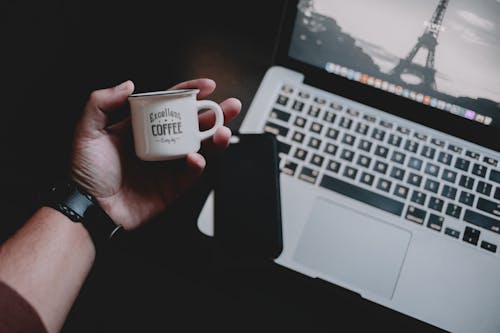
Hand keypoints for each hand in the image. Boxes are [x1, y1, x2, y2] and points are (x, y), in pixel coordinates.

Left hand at [71, 79, 240, 229]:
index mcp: (142, 128)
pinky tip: (196, 158)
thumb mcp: (87, 131)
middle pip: (192, 125)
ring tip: (223, 131)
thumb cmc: (85, 173)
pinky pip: (192, 173)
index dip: (190, 93)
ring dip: (214, 139)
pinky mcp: (173, 186)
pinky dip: (198, 165)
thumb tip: (128, 84)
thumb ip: (101, 103)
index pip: (171, 105)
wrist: (90, 209)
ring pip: (199, 148)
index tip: (207, 86)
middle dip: (214, 115)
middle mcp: (158, 144)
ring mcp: (167, 165)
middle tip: (229, 107)